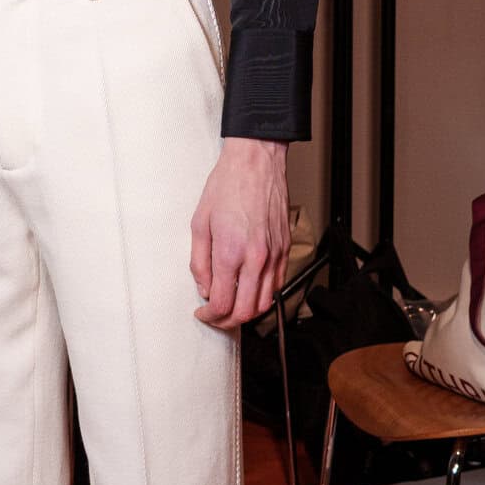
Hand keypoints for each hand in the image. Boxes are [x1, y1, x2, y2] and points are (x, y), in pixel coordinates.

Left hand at [190, 137, 290, 330]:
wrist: (256, 163)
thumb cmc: (227, 186)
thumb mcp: (199, 223)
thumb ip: (199, 262)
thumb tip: (204, 288)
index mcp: (230, 252)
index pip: (222, 303)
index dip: (209, 316)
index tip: (202, 313)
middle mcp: (256, 258)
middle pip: (246, 311)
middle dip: (227, 321)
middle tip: (215, 316)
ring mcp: (274, 255)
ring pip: (265, 303)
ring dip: (247, 311)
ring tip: (231, 305)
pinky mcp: (285, 249)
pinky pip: (277, 284)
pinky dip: (263, 295)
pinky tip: (249, 288)